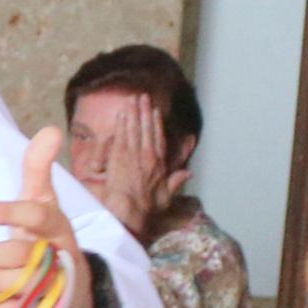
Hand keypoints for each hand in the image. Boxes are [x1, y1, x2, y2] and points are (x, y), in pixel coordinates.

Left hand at [0, 128, 86, 307]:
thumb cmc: (47, 237)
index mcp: (57, 227)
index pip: (38, 216)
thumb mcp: (44, 202)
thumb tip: (50, 129)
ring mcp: (53, 288)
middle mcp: (57, 257)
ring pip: (22, 286)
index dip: (10, 212)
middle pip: (23, 256)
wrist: (74, 287)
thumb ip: (38, 169)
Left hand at [75, 91, 173, 239]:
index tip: (155, 112)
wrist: (129, 210)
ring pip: (134, 129)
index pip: (158, 139)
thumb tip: (188, 173)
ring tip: (132, 99)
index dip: (156, 124)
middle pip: (146, 129)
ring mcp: (133, 155)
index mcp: (159, 164)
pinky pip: (121, 136)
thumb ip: (176, 182)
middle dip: (144, 111)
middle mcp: (147, 155)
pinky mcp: (119, 156)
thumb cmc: (145, 207)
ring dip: (134, 112)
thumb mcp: (165, 196)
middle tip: (142, 96)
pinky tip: (122, 113)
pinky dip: (122, 123)